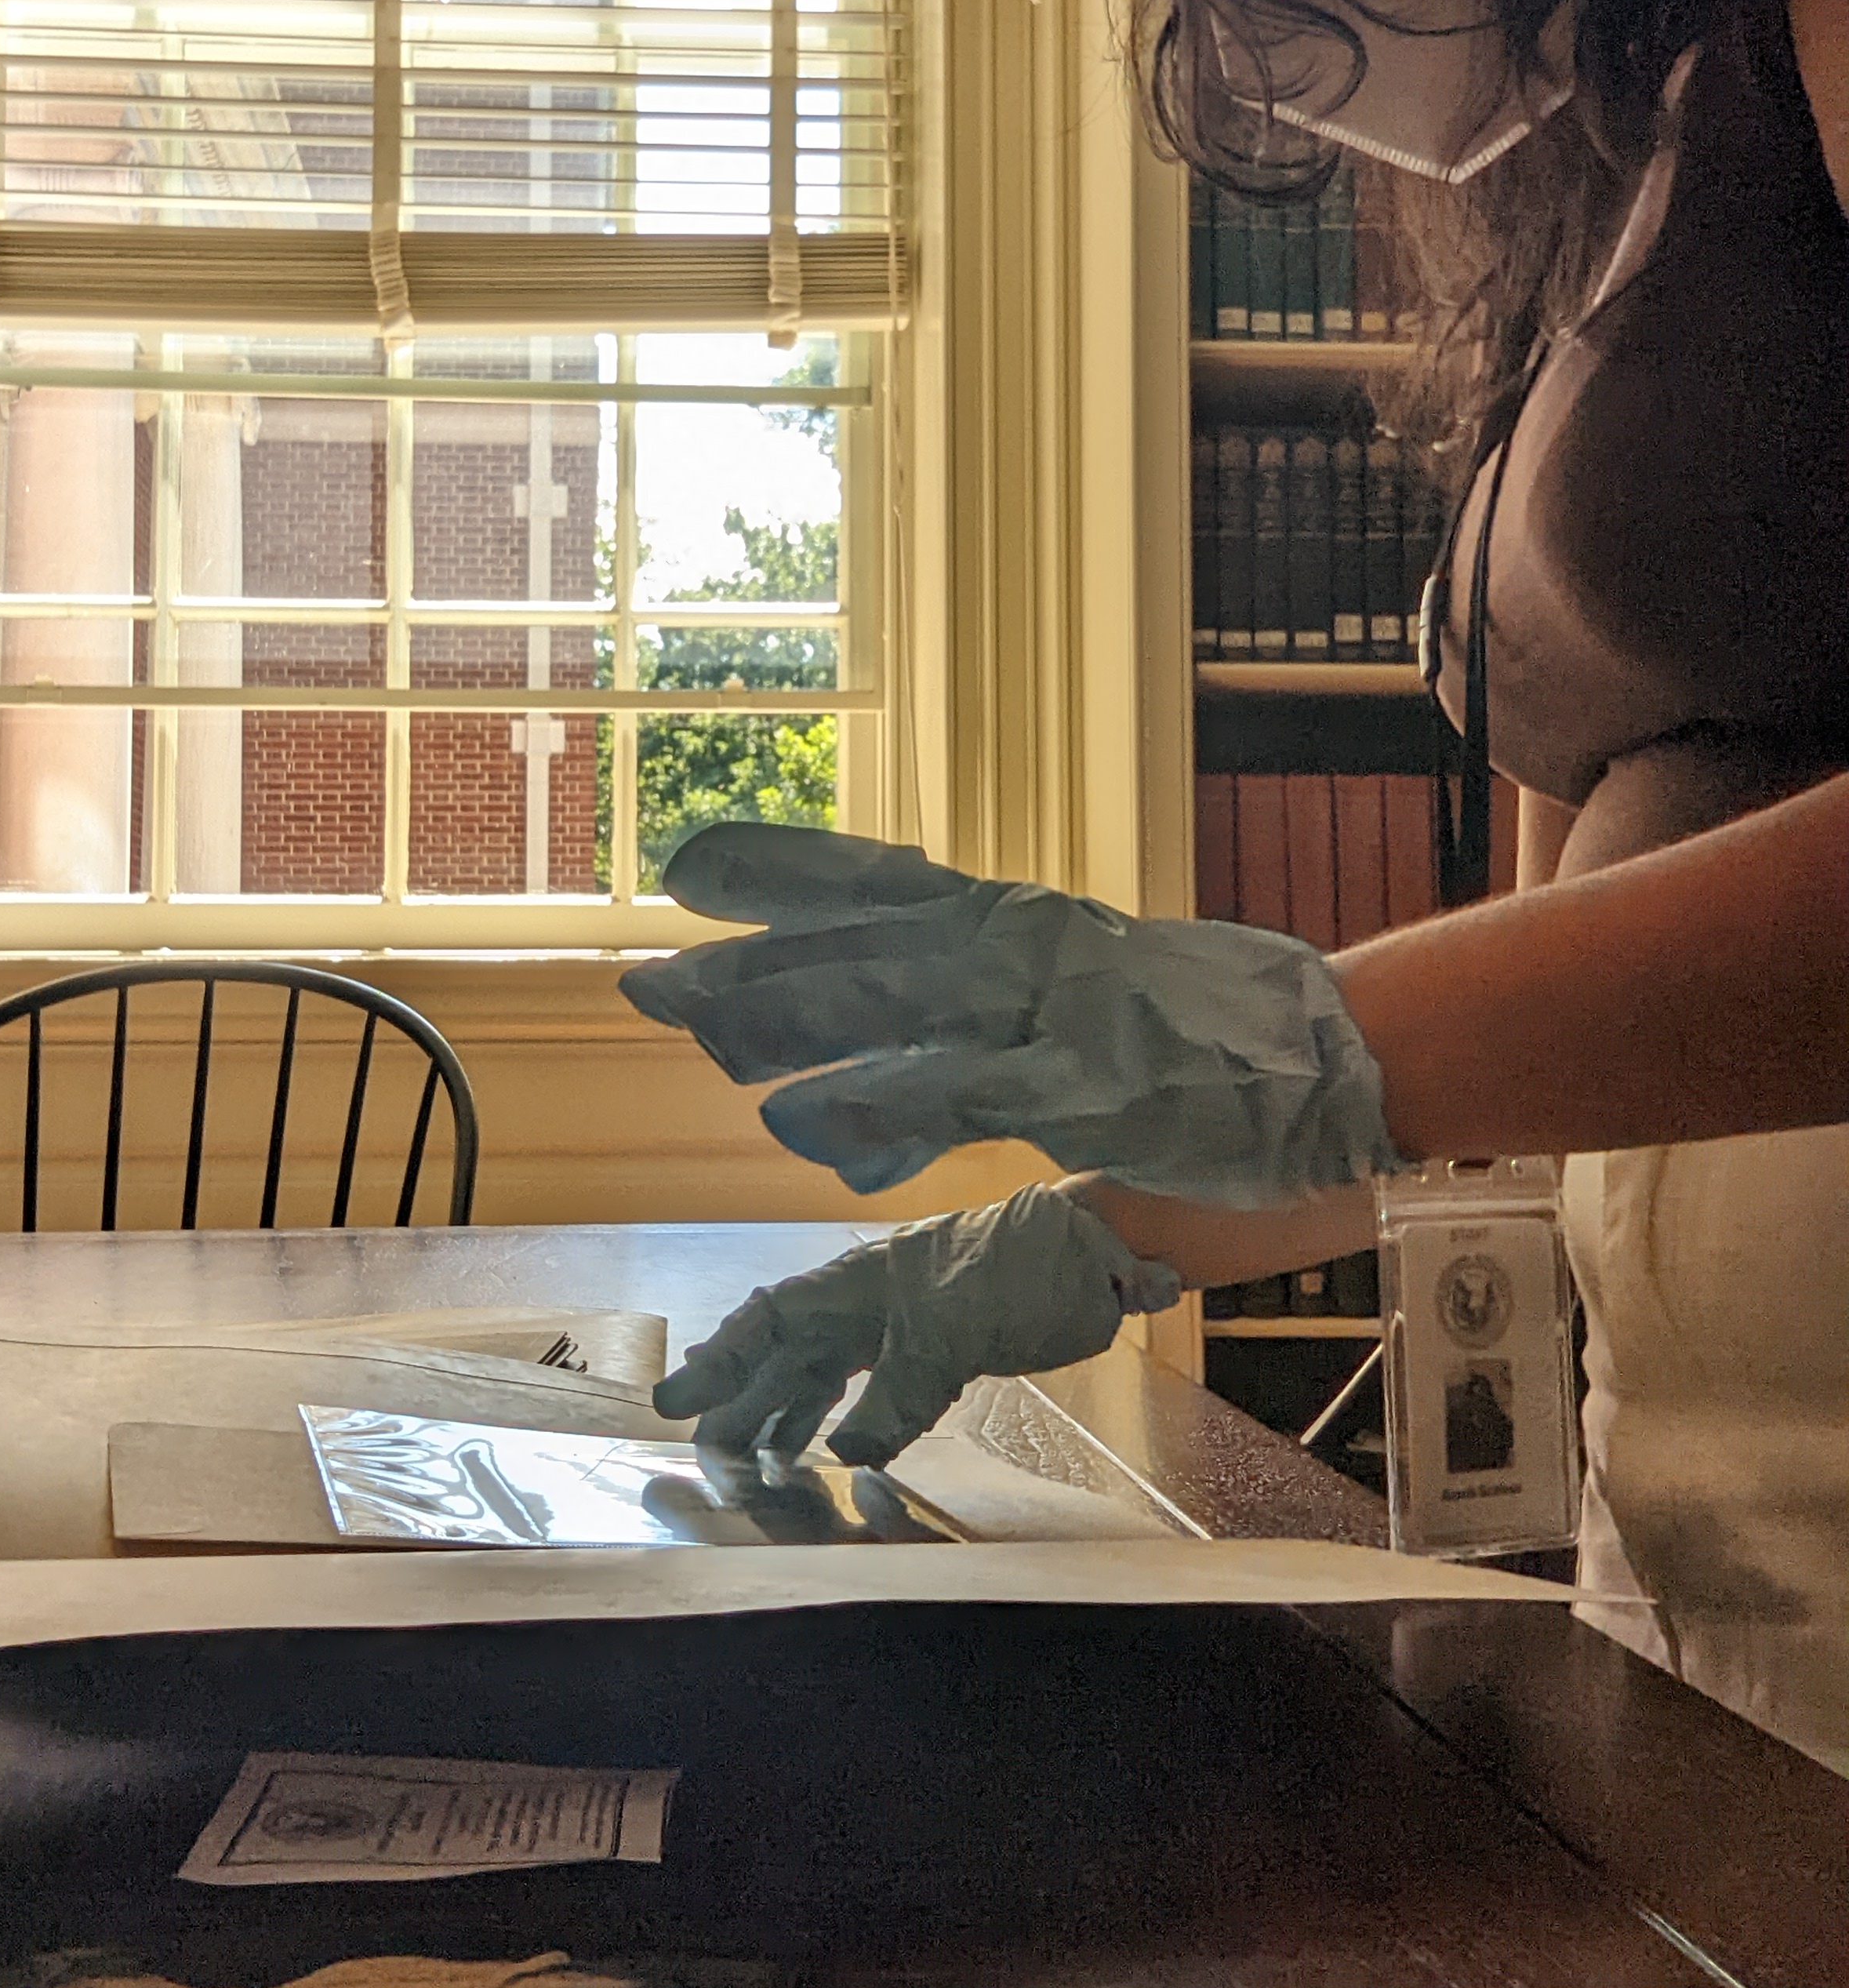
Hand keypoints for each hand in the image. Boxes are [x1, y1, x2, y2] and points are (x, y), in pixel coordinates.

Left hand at [620, 824, 1405, 1208]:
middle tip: (646, 986)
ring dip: (787, 1022)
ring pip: (893, 1003)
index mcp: (1024, 921)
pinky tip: (805, 1125)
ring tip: (690, 1038)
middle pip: (860, 945)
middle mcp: (1024, 948)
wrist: (1341, 1053)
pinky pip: (960, 1095)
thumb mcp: (1091, 986)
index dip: (781, 866)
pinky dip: (878, 1103)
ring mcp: (1051, 1013)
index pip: (880, 876)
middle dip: (748, 966)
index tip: (687, 861)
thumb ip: (996, 996)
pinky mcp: (1082, 1087)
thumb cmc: (1214, 1029)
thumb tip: (906, 1022)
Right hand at [651, 1184, 1181, 1468]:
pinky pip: (871, 1392)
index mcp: (856, 1284)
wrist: (1092, 1255)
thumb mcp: (951, 1333)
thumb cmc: (1016, 1271)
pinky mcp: (937, 1355)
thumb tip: (846, 1453)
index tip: (679, 1400)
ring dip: (785, 1414)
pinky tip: (827, 1452)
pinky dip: (842, 1421)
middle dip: (740, 1396)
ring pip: (823, 1374)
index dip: (723, 1360)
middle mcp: (867, 1305)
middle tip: (699, 1447)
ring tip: (749, 1462)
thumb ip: (899, 1394)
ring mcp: (901, 1329)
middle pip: (787, 1352)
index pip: (772, 1319)